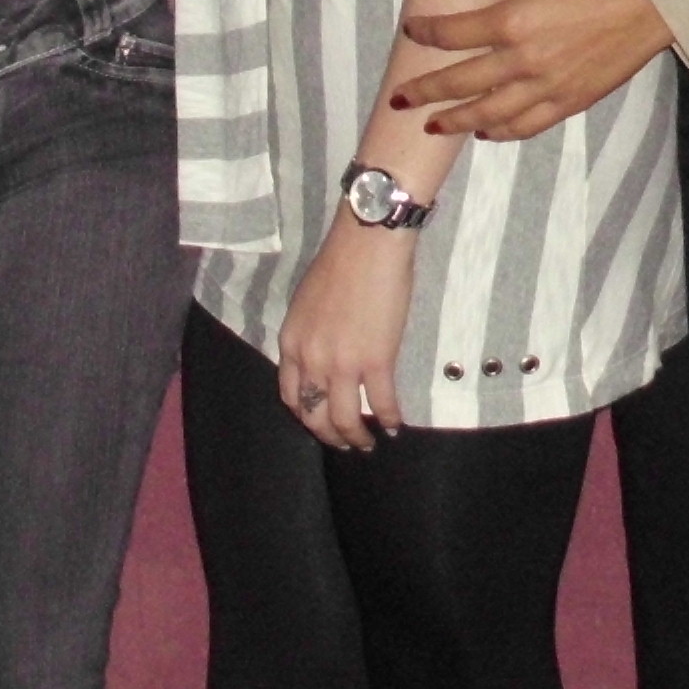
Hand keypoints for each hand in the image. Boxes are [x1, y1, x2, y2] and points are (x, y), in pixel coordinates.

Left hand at [279, 220, 415, 450]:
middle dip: (331, 436)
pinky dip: (390, 419)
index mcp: (292, 343)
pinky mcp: (376, 360)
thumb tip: (324, 355)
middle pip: (315, 416)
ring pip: (345, 419)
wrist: (368, 243)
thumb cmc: (341, 262)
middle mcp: (311, 360)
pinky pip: (381, 402)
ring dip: (358, 438)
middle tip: (346, 443)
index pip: (291, 397)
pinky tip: (397, 426)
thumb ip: (310, 334)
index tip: (320, 421)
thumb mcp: (307, 302)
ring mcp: (342, 364)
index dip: (306, 416)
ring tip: (369, 444)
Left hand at [395, 0, 674, 137]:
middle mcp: (524, 61)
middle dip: (425, 92)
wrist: (654, 0)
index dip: (425, 33)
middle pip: (461, 83)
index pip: (453, 34)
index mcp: (513, 20)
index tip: (410, 31)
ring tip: (432, 126)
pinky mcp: (570, 102)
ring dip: (455, 121)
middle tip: (399, 99)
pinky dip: (500, 132)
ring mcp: (547, 87)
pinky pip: (526, 126)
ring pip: (489, 113)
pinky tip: (485, 131)